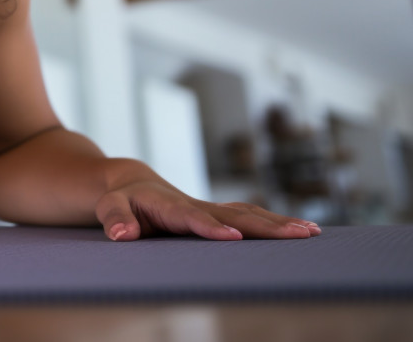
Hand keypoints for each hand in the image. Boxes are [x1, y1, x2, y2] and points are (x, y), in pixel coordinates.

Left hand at [95, 179, 321, 241]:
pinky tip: (304, 232)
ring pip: (248, 214)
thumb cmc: (119, 200)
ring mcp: (211, 208)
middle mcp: (195, 205)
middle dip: (265, 226)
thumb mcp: (109, 208)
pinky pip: (250, 217)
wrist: (131, 184)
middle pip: (234, 215)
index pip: (192, 218)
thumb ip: (115, 220)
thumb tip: (122, 235)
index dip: (210, 228)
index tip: (232, 237)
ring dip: (279, 223)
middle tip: (299, 234)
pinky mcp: (219, 214)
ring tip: (312, 232)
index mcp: (169, 206)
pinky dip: (275, 223)